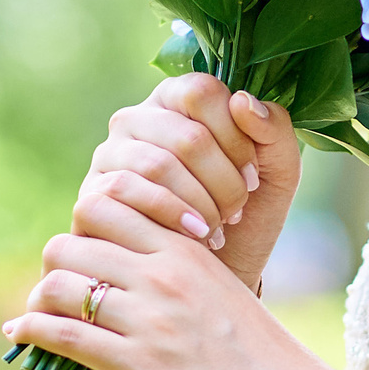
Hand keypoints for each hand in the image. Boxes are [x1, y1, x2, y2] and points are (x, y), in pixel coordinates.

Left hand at [4, 191, 347, 369]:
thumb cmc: (268, 359)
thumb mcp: (228, 293)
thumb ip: (184, 273)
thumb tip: (140, 270)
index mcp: (190, 248)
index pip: (111, 198)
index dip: (87, 220)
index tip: (89, 248)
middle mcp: (165, 274)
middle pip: (73, 237)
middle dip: (59, 260)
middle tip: (61, 285)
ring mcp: (150, 319)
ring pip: (59, 282)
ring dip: (40, 297)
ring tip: (40, 313)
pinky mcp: (138, 366)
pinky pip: (62, 333)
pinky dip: (31, 331)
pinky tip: (20, 334)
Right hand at [79, 75, 300, 288]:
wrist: (212, 277)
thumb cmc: (245, 218)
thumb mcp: (276, 174)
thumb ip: (274, 130)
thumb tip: (242, 101)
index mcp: (178, 99)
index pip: (203, 92)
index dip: (236, 138)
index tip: (253, 178)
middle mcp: (136, 118)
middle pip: (186, 135)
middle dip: (223, 183)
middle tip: (237, 212)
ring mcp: (108, 155)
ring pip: (157, 166)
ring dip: (200, 205)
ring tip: (217, 228)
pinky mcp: (92, 194)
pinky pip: (126, 194)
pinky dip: (170, 220)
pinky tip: (193, 239)